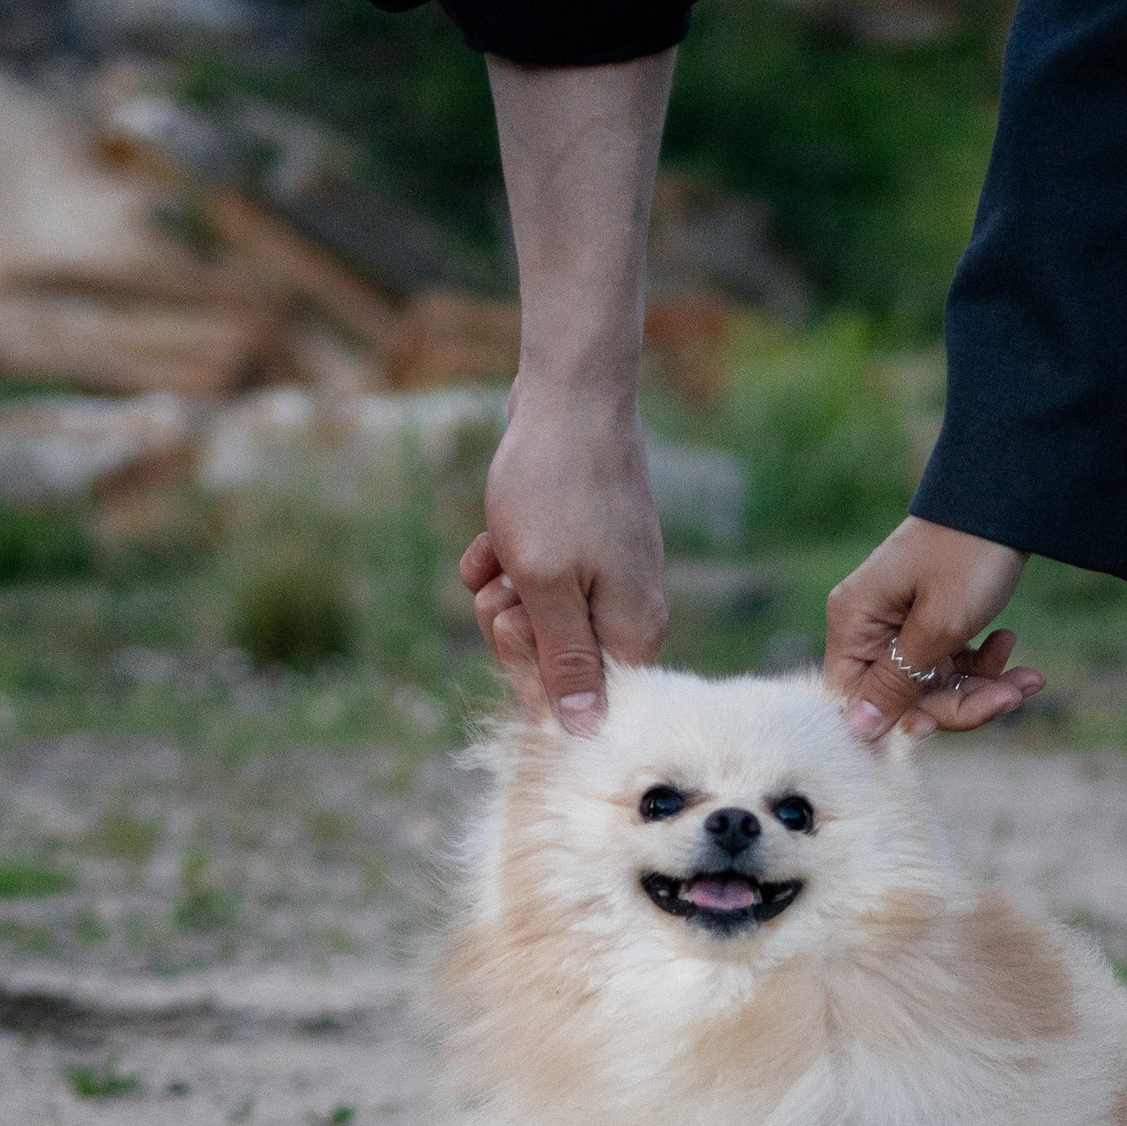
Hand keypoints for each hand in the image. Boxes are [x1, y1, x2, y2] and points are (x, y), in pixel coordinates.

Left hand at [459, 389, 669, 731]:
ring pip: (531, 618)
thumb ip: (563, 661)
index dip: (532, 674)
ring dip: (500, 589)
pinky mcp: (578, 545)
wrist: (568, 394)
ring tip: (502, 548)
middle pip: (550, 661)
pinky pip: (527, 579)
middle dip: (510, 627)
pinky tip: (494, 532)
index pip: (580, 700)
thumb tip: (585, 731)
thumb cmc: (557, 489)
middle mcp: (626, 610)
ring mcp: (603, 576)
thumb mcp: (547, 585)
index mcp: (632, 631)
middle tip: (509, 585)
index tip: (516, 626)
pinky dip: (502, 558)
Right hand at [825, 516, 1042, 740]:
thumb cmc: (967, 555)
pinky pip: (952, 663)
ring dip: (983, 687)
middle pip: (904, 696)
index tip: (946, 723)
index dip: (902, 718)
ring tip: (1029, 679)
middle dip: (962, 703)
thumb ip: (898, 683)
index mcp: (855, 623)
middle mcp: (870, 626)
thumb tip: (855, 730)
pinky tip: (1010, 645)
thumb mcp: (938, 627)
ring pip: (936, 684)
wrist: (1007, 497)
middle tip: (1012, 695)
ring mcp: (903, 624)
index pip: (858, 698)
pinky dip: (984, 664)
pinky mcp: (933, 619)